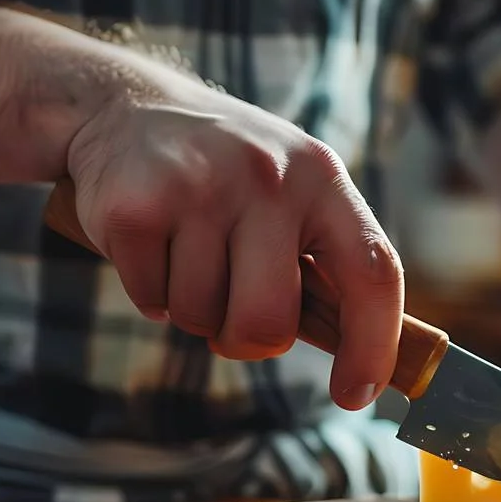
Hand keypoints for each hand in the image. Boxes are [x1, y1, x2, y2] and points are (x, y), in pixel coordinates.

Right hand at [64, 81, 403, 411]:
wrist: (127, 107)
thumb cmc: (226, 175)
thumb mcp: (291, 192)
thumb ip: (323, 265)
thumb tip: (363, 365)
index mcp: (322, 178)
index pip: (373, 273)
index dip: (372, 346)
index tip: (354, 394)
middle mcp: (268, 176)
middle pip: (269, 321)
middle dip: (246, 340)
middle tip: (230, 315)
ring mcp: (199, 187)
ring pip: (201, 317)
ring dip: (192, 310)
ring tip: (186, 255)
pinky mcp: (136, 207)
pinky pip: (151, 301)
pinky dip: (150, 293)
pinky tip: (152, 246)